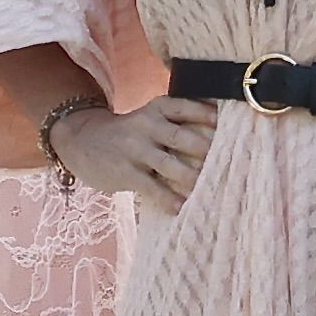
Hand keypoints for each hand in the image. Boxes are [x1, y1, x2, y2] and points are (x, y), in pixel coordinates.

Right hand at [45, 93, 213, 209]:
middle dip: (205, 150)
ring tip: (211, 189)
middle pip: (182, 137)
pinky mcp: (126, 172)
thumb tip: (220, 133)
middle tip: (229, 162)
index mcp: (158, 108)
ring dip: (191, 178)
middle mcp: (147, 125)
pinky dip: (168, 199)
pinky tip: (183, 208)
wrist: (83, 140)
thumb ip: (178, 122)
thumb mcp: (150, 116)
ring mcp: (135, 149)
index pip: (186, 107)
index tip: (233, 126)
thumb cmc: (130, 132)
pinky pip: (152, 187)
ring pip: (169, 164)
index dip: (209, 116)